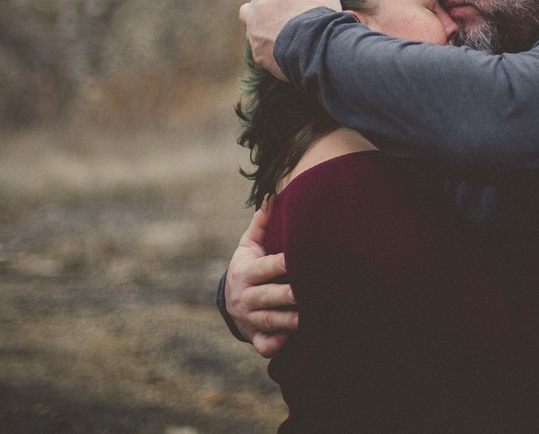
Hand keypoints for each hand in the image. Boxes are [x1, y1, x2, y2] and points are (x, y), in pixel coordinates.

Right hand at [226, 200, 298, 357]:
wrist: (230, 304)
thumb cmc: (248, 268)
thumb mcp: (248, 246)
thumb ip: (261, 224)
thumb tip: (273, 194)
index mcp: (245, 272)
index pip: (264, 268)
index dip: (280, 264)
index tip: (297, 259)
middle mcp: (246, 297)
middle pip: (267, 296)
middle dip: (286, 295)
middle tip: (306, 292)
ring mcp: (250, 320)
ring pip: (269, 321)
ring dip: (288, 321)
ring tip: (308, 317)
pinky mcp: (257, 339)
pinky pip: (265, 345)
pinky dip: (277, 344)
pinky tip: (291, 340)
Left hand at [239, 0, 341, 80]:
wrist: (316, 46)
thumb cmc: (316, 9)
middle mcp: (253, 14)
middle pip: (247, 10)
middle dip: (258, 11)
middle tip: (280, 15)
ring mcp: (254, 37)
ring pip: (252, 32)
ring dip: (263, 32)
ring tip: (285, 35)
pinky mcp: (260, 57)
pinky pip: (260, 53)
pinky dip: (270, 52)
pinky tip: (286, 52)